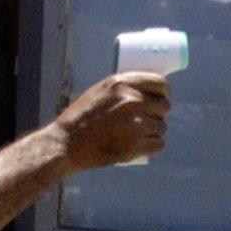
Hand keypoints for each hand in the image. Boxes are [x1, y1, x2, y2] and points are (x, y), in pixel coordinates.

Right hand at [53, 72, 169, 168]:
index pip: (160, 84)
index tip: (160, 98)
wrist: (66, 143)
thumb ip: (124, 89)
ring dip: (154, 132)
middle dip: (158, 114)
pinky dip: (152, 146)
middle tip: (146, 120)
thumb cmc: (80, 118)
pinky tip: (142, 146)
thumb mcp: (100, 91)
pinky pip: (158, 144)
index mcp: (123, 84)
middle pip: (164, 106)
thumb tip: (149, 92)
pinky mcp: (135, 145)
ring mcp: (135, 124)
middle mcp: (132, 101)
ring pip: (161, 127)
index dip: (163, 92)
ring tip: (137, 135)